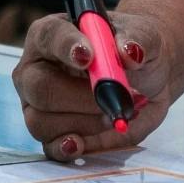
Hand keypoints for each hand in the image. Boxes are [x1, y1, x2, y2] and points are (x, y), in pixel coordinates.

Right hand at [13, 8, 178, 160]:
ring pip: (43, 121)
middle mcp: (37, 70)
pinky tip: (82, 143)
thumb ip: (137, 39)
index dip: (66, 47)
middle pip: (40, 88)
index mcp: (51, 34)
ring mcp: (39, 105)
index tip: (90, 57)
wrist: (146, 78)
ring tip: (116, 114)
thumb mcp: (143, 36)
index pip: (47, 36)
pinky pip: (48, 146)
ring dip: (86, 122)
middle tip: (116, 96)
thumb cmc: (133, 50)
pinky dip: (66, 147)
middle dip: (81, 97)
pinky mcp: (53, 133)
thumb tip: (129, 52)